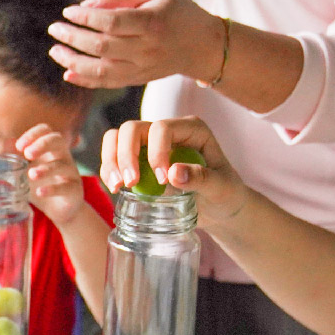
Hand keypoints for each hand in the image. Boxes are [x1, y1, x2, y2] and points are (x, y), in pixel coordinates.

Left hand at [17, 124, 84, 225]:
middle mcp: (63, 157)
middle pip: (57, 140)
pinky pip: (67, 186)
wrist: (60, 211)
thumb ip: (14, 162)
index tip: (19, 146)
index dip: (33, 134)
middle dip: (42, 144)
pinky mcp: (75, 190)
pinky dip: (52, 188)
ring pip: (62, 164)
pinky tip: (40, 192)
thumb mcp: (25, 174)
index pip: (46, 131)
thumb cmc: (42, 186)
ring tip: (31, 174)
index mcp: (50, 150)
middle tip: (27, 154)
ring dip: (45, 168)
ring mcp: (71, 173)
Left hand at [47, 0, 223, 88]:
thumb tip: (86, 6)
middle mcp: (147, 50)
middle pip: (102, 47)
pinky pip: (108, 84)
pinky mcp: (139, 80)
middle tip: (54, 29)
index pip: (112, 22)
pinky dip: (85, 81)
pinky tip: (67, 73)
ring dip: (73, 62)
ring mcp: (143, 69)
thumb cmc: (176, 11)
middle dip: (73, 38)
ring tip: (55, 50)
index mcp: (152, 24)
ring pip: (101, 71)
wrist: (202, 45)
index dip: (86, 18)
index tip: (67, 11)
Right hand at [100, 116, 249, 225]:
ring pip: (116, 138)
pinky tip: (115, 189)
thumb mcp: (221, 187)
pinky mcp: (138, 160)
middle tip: (130, 184)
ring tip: (118, 187)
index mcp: (191, 129)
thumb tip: (173, 173)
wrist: (219, 207)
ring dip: (111, 161)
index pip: (161, 128)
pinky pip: (113, 156)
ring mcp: (149, 144)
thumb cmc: (225, 193)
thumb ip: (201, 178)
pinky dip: (109, 170)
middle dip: (126, 155)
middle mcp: (167, 131)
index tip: (162, 181)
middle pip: (132, 129)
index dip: (156, 152)